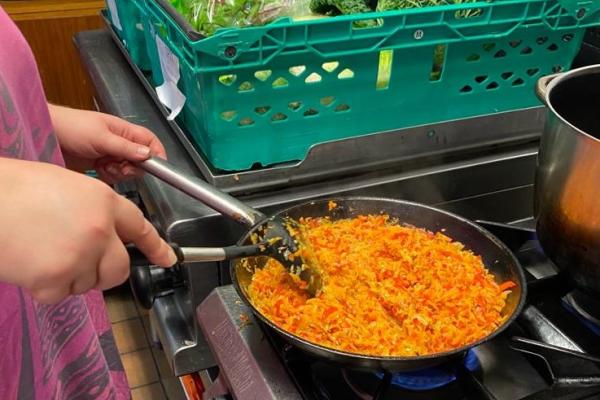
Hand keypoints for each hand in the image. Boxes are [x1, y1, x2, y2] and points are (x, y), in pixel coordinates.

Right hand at [0, 158, 176, 303]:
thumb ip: (92, 211)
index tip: (168, 258)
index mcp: (103, 201)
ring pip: (89, 283)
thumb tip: (104, 234)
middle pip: (119, 268)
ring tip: (43, 250)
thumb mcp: (66, 186)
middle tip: (81, 263)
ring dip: (71, 276)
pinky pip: (60, 295)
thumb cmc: (15, 189)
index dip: (156, 245)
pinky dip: (46, 287)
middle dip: (105, 271)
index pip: (139, 227)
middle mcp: (99, 230)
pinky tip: (30, 264)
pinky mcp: (55, 280)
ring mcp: (79, 256)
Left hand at [48, 104, 166, 182]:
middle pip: (140, 160)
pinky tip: (98, 171)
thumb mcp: (101, 137)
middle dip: (132, 167)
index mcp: (124, 130)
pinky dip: (108, 176)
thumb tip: (148, 154)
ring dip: (119, 172)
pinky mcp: (99, 165)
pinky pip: (113, 175)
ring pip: (127, 170)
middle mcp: (119, 142)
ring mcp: (109, 154)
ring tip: (104, 166)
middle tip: (120, 166)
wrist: (45, 135)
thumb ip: (125, 147)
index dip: (156, 153)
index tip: (156, 167)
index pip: (149, 141)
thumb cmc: (71, 127)